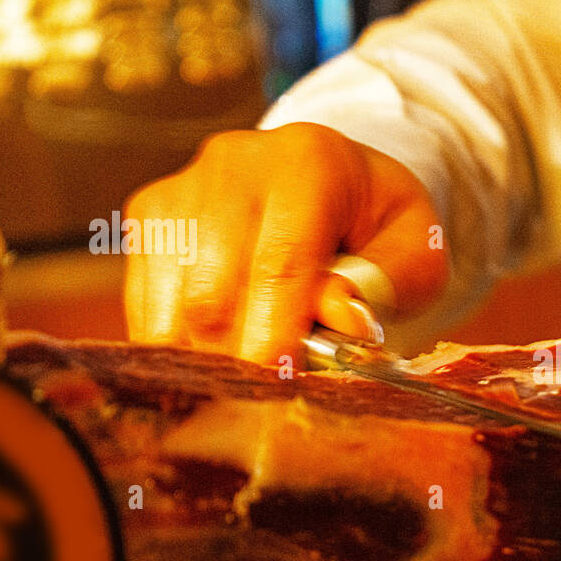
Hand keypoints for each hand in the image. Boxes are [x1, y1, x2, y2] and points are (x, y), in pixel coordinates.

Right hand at [123, 122, 447, 364]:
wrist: (335, 181)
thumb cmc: (378, 227)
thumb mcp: (414, 250)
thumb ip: (385, 283)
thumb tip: (344, 320)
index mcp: (309, 163)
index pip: (281, 263)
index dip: (277, 336)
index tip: (282, 387)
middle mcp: (235, 163)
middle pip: (213, 292)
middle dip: (239, 360)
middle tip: (272, 397)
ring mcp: (183, 187)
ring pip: (170, 306)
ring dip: (207, 360)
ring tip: (250, 377)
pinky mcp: (150, 215)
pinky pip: (146, 304)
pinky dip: (178, 347)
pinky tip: (219, 356)